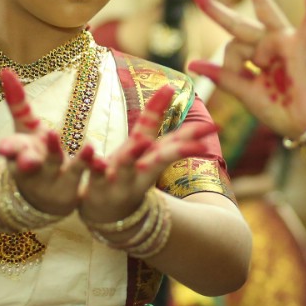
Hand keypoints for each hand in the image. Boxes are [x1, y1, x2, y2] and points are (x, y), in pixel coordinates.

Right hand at [0, 68, 89, 216]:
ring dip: (79, 160)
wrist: (41, 197)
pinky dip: (96, 168)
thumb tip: (4, 69)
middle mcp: (37, 172)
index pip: (13, 150)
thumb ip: (18, 104)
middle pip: (39, 162)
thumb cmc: (31, 154)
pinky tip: (106, 161)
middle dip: (43, 152)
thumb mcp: (24, 131)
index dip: (9, 149)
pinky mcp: (77, 192)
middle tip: (46, 139)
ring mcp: (57, 184)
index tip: (3, 148)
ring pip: (71, 172)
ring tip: (90, 147)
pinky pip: (89, 179)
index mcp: (21, 154)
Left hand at [79, 85, 217, 224]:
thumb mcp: (145, 149)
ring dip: (132, 156)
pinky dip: (91, 162)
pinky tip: (92, 153)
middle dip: (176, 152)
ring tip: (140, 144)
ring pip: (125, 168)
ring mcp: (118, 181)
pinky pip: (90, 173)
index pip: (174, 144)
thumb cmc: (129, 175)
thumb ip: (155, 119)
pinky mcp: (94, 188)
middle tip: (197, 146)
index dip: (193, 135)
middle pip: (159, 161)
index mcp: (153, 160)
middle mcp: (140, 172)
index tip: (214, 126)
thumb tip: (170, 87)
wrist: (109, 218)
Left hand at [187, 0, 305, 139]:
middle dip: (214, 7)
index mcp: (256, 56)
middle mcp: (269, 45)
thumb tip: (192, 62)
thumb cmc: (280, 111)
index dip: (227, 66)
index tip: (224, 77)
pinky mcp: (301, 45)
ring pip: (260, 18)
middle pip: (238, 21)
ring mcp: (285, 42)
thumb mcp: (245, 93)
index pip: (232, 48)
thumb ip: (223, 76)